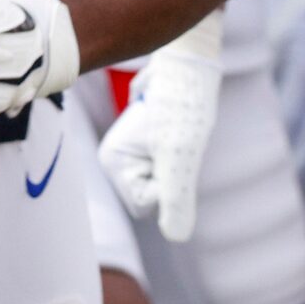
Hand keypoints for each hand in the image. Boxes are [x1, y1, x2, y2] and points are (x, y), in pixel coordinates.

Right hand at [98, 10, 224, 242]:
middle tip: (175, 140)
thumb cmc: (183, 107)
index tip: (168, 149)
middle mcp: (117, 158)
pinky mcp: (150, 144)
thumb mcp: (181, 156)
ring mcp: (133, 150)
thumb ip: (175, 197)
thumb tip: (176, 237)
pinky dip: (182, 154)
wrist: (192, 66)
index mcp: (112, 161)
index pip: (145, 203)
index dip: (166, 184)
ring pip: (164, 183)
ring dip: (179, 163)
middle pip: (153, 197)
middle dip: (172, 175)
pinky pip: (170, 168)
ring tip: (178, 133)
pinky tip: (179, 131)